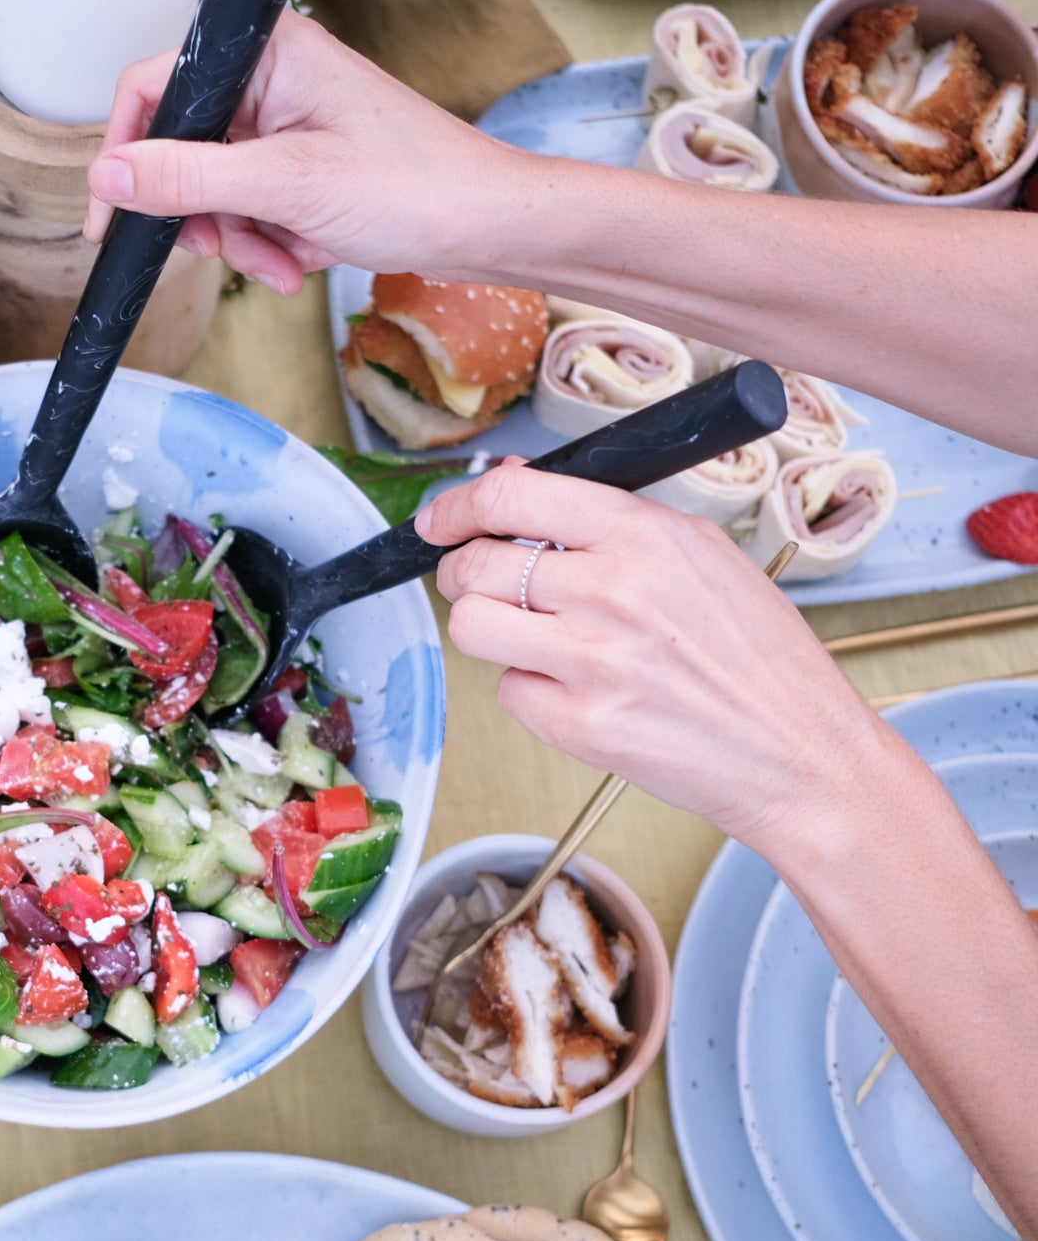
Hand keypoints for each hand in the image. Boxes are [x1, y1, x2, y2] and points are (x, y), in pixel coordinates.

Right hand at [83, 12, 515, 292]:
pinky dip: (271, 246)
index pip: (156, 89)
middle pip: (185, 151)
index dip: (128, 155)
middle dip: (207, 215)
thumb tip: (111, 175)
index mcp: (266, 55)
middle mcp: (272, 82)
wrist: (483, 228)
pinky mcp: (305, 170)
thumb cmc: (416, 185)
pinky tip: (303, 260)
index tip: (111, 216)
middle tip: (227, 248)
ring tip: (285, 262)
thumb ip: (190, 179)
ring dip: (243, 241)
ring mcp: (289, 128)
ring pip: (218, 193)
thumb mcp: (288, 187)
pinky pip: (255, 212)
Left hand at [417, 462, 894, 853]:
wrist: (799, 753)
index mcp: (645, 535)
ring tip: (532, 636)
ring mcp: (593, 663)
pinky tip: (579, 691)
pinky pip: (508, 693)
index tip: (441, 520)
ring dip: (487, 629)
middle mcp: (613, 592)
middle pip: (474, 566)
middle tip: (484, 584)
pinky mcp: (580, 726)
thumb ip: (604, 519)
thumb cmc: (756, 656)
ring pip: (471, 627)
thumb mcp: (698, 554)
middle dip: (463, 573)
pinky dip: (530, 691)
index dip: (458, 506)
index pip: (510, 496)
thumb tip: (511, 487)